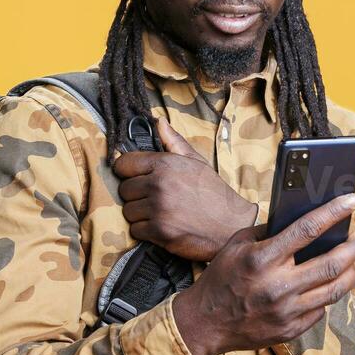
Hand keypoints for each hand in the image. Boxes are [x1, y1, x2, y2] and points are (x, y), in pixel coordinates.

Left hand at [111, 117, 258, 262]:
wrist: (231, 226)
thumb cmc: (213, 193)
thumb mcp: (196, 162)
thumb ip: (174, 142)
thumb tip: (158, 122)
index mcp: (165, 164)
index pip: (123, 163)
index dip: (128, 170)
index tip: (136, 176)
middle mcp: (158, 185)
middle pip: (124, 189)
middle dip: (136, 194)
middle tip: (154, 197)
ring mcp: (157, 209)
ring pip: (128, 211)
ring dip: (140, 213)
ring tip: (159, 212)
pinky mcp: (158, 232)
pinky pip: (136, 229)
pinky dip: (146, 231)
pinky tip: (162, 225)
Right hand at [171, 193, 354, 354]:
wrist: (204, 323)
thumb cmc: (220, 279)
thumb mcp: (235, 246)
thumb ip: (266, 232)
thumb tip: (298, 219)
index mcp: (262, 259)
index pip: (307, 229)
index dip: (334, 212)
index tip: (352, 200)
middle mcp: (277, 286)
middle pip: (332, 263)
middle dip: (353, 246)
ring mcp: (287, 311)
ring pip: (336, 289)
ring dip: (351, 271)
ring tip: (353, 259)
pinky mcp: (291, 329)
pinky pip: (321, 309)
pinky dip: (328, 293)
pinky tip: (328, 283)